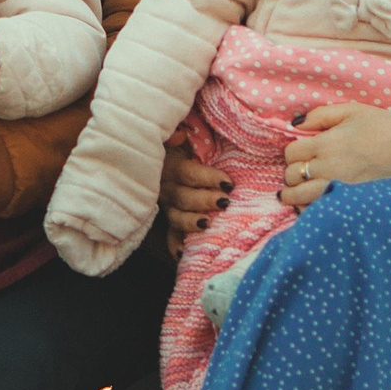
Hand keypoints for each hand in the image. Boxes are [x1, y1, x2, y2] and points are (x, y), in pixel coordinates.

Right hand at [159, 140, 230, 257]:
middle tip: (225, 202)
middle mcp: (166, 188)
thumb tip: (180, 135)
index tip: (229, 183)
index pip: (189, 173)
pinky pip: (170, 236)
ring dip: (190, 222)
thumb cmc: (182, 147)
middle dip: (204, 200)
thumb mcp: (179, 136)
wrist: (161, 161)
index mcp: (171, 166)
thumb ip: (177, 134)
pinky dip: (176, 246)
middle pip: (184, 197)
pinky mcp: (169, 220)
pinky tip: (184, 254)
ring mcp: (166, 206)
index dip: (208, 178)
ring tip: (207, 224)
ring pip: (176, 217)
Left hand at [278, 105, 390, 208]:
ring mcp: (340, 189)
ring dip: (294, 193)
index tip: (302, 151)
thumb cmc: (384, 126)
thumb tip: (295, 125)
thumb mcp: (351, 111)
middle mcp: (330, 169)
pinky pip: (318, 212)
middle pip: (292, 176)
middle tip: (302, 168)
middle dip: (293, 171)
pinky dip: (310, 208)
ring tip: (297, 190)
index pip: (291, 153)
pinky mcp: (350, 203)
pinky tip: (315, 201)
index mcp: (327, 144)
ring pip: (299, 198)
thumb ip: (319, 115)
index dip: (293, 151)